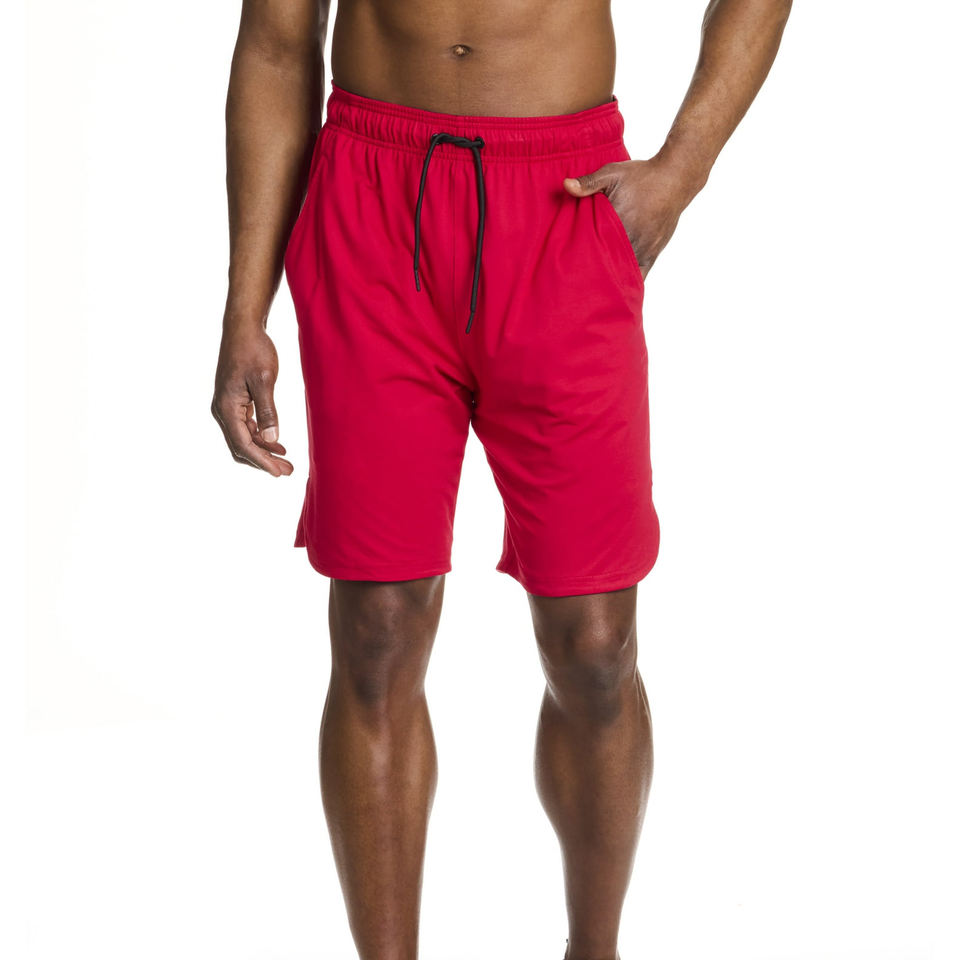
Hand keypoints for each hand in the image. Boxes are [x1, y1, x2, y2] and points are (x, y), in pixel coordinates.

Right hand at [211, 325, 293, 475]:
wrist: (243, 328)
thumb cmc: (253, 350)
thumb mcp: (264, 380)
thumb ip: (268, 411)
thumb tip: (271, 439)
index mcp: (227, 407)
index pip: (243, 444)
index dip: (262, 461)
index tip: (279, 473)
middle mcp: (222, 410)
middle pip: (240, 446)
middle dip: (263, 461)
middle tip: (287, 471)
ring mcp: (227, 407)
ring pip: (243, 439)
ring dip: (263, 451)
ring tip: (286, 461)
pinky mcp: (235, 402)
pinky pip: (245, 427)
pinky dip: (260, 438)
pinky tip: (277, 444)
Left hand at [563, 156, 703, 278]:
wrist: (674, 179)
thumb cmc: (642, 176)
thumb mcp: (612, 174)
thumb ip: (589, 183)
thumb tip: (565, 185)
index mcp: (617, 223)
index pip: (594, 248)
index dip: (581, 258)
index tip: (569, 266)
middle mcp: (631, 240)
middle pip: (607, 264)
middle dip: (593, 271)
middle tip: (578, 280)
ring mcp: (643, 249)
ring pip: (623, 273)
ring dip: (610, 277)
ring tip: (595, 286)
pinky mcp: (653, 253)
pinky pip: (640, 274)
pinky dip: (629, 281)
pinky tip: (619, 290)